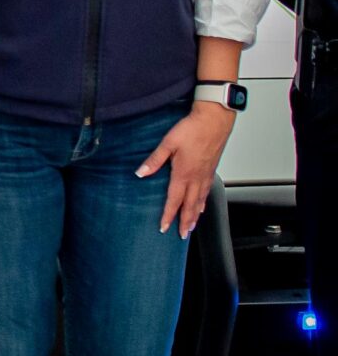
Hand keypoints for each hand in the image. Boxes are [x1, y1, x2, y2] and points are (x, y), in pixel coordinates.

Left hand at [139, 101, 234, 235]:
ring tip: (192, 226)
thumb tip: (140, 173)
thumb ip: (154, 160)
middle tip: (182, 235)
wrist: (215, 119)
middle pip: (190, 205)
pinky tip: (202, 205)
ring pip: (201, 200)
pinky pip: (207, 191)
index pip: (174, 200)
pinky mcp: (212, 169)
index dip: (169, 215)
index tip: (164, 227)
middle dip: (185, 222)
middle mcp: (197, 177)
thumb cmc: (192, 129)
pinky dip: (204, 202)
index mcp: (184, 173)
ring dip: (195, 215)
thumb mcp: (168, 143)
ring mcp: (206, 174)